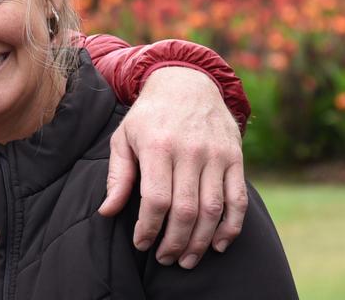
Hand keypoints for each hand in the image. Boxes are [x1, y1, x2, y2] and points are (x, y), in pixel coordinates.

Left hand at [98, 66, 246, 268]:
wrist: (187, 83)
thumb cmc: (149, 116)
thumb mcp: (124, 137)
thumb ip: (118, 176)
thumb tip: (106, 212)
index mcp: (157, 147)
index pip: (156, 200)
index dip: (148, 228)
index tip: (141, 244)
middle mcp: (189, 151)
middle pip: (185, 210)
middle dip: (175, 242)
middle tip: (166, 259)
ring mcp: (216, 155)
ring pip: (213, 210)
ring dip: (201, 242)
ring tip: (188, 259)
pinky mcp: (235, 158)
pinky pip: (237, 199)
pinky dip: (231, 227)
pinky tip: (218, 244)